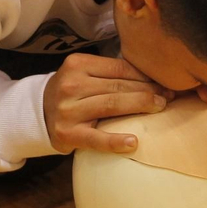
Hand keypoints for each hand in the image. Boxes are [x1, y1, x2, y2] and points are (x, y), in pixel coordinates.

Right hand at [42, 53, 174, 154]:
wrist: (38, 114)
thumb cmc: (72, 92)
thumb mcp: (84, 74)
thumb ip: (110, 72)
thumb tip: (154, 76)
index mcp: (77, 64)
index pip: (120, 68)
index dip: (145, 76)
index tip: (165, 82)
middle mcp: (71, 85)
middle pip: (118, 86)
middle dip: (148, 91)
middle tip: (168, 97)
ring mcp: (68, 110)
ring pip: (112, 106)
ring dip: (140, 106)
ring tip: (160, 108)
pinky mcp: (67, 134)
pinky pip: (96, 138)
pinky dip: (115, 141)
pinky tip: (133, 143)